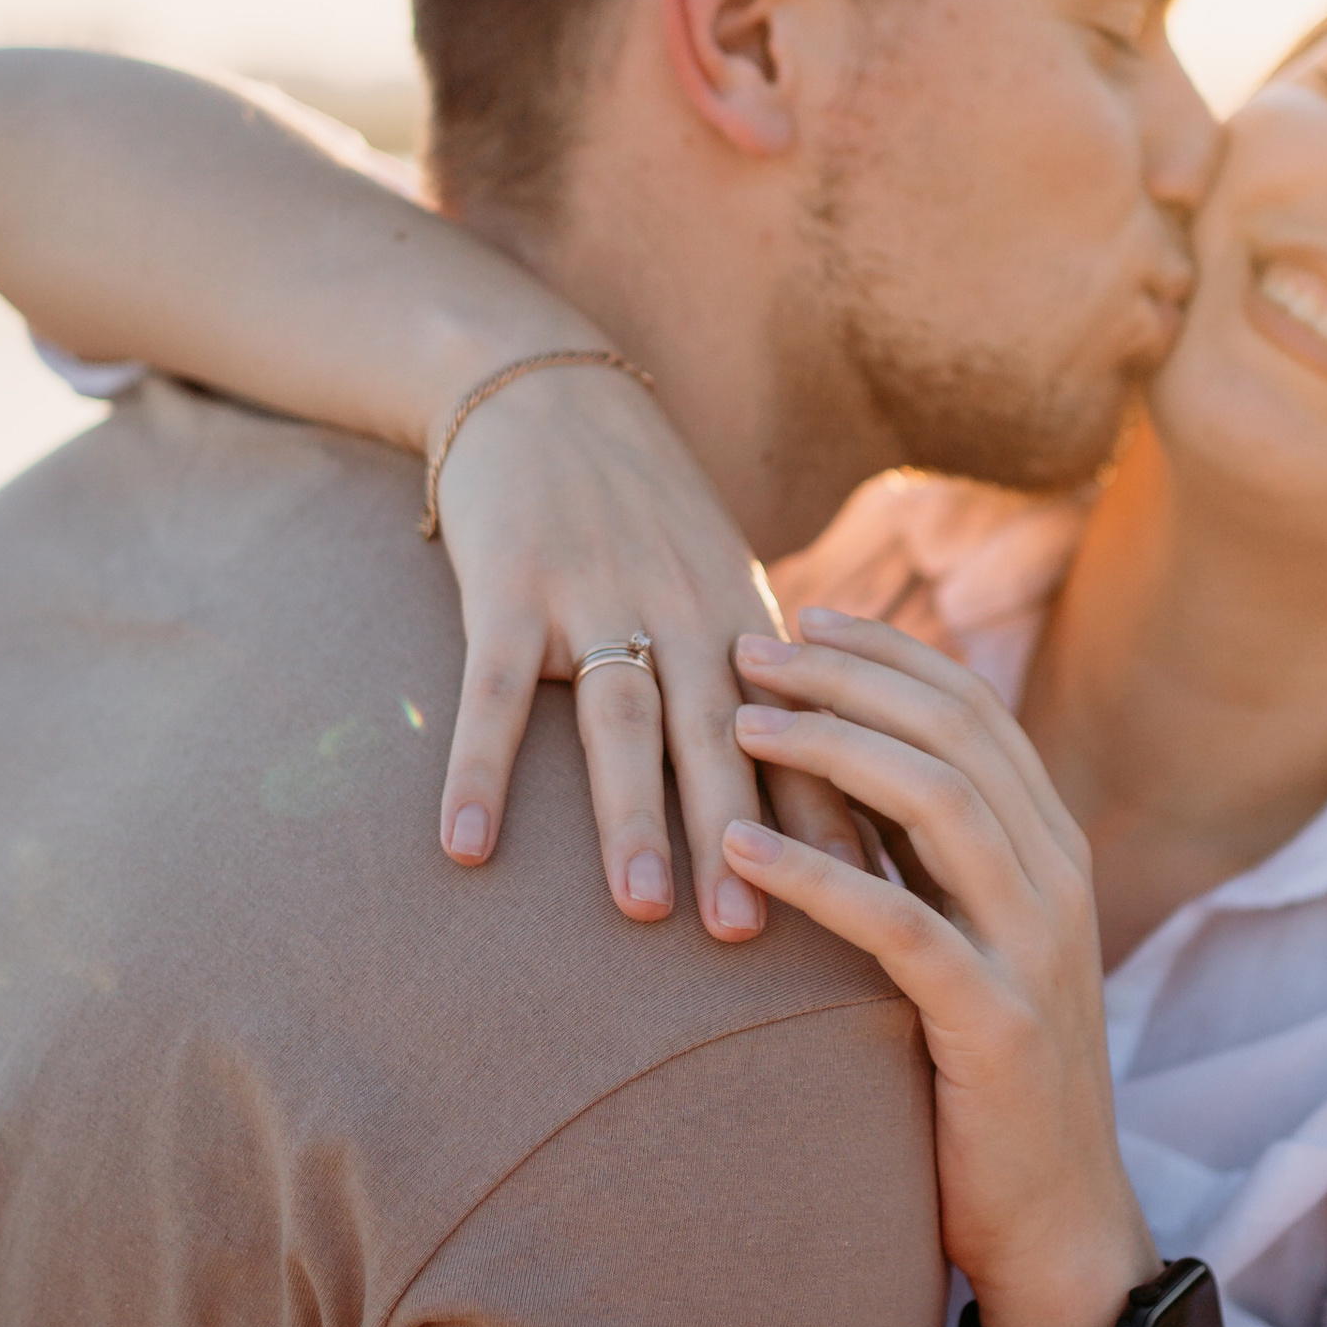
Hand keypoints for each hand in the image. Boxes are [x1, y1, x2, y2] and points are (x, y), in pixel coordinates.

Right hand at [427, 367, 868, 938]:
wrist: (546, 389)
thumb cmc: (639, 504)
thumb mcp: (715, 577)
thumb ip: (752, 675)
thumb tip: (814, 790)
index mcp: (741, 618)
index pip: (801, 735)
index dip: (830, 819)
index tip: (860, 900)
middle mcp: (683, 610)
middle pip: (720, 739)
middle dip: (741, 839)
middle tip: (752, 937)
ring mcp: (595, 596)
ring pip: (621, 719)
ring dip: (632, 814)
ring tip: (640, 906)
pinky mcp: (509, 587)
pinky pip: (493, 691)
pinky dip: (480, 767)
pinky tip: (466, 844)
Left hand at [725, 613, 1154, 1326]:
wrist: (1055, 1224)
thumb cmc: (982, 1077)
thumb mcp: (965, 940)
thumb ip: (925, 857)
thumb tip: (838, 758)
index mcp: (1050, 846)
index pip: (970, 707)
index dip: (884, 650)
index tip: (796, 616)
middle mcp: (1056, 878)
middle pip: (952, 730)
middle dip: (843, 676)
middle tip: (744, 647)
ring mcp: (1035, 947)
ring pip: (936, 802)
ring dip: (827, 748)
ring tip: (734, 723)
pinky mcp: (995, 1022)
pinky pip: (900, 923)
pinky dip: (815, 874)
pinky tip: (739, 845)